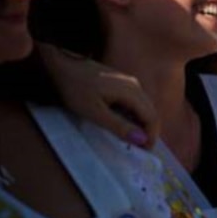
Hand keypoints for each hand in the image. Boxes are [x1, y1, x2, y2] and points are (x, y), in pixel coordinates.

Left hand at [39, 43, 159, 147]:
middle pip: (151, 112)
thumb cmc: (76, 89)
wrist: (64, 64)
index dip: (151, 137)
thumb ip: (119, 126)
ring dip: (141, 125)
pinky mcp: (123, 83)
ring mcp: (130, 83)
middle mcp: (136, 86)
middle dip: (148, 132)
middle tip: (138, 150)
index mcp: (132, 92)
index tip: (143, 153)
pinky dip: (134, 116)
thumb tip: (142, 139)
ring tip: (129, 139)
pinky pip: (136, 102)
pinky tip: (123, 123)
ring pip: (144, 107)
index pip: (152, 118)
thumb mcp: (94, 112)